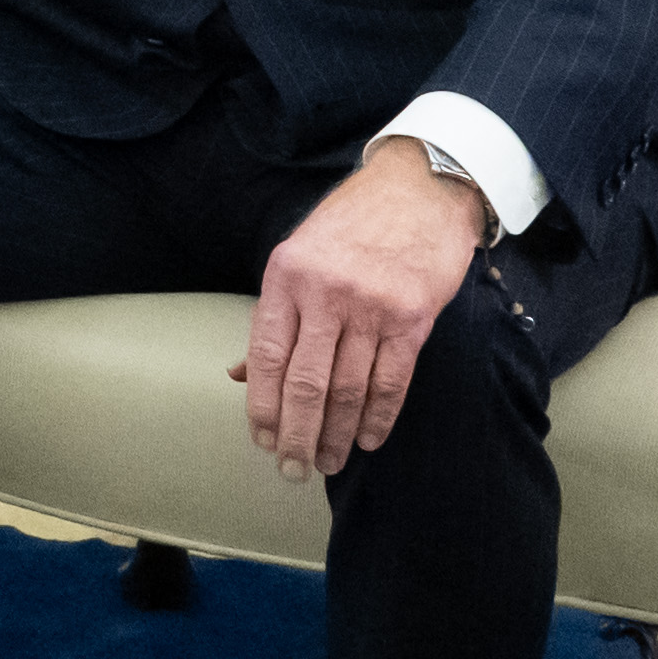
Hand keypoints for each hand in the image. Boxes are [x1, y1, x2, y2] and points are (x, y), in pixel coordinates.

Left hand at [234, 142, 487, 480]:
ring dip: (336, 436)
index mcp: (286, 277)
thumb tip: (239, 375)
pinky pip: (391, 382)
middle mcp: (326, 294)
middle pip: (305, 385)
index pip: (264, 357)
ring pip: (348, 390)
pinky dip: (378, 417)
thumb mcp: (297, 257)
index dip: (261, 408)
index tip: (263, 441)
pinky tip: (367, 439)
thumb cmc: (350, 226)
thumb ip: (273, 317)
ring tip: (328, 463)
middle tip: (292, 469)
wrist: (418, 188)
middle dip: (296, 437)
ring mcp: (372, 308)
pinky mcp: (413, 319)